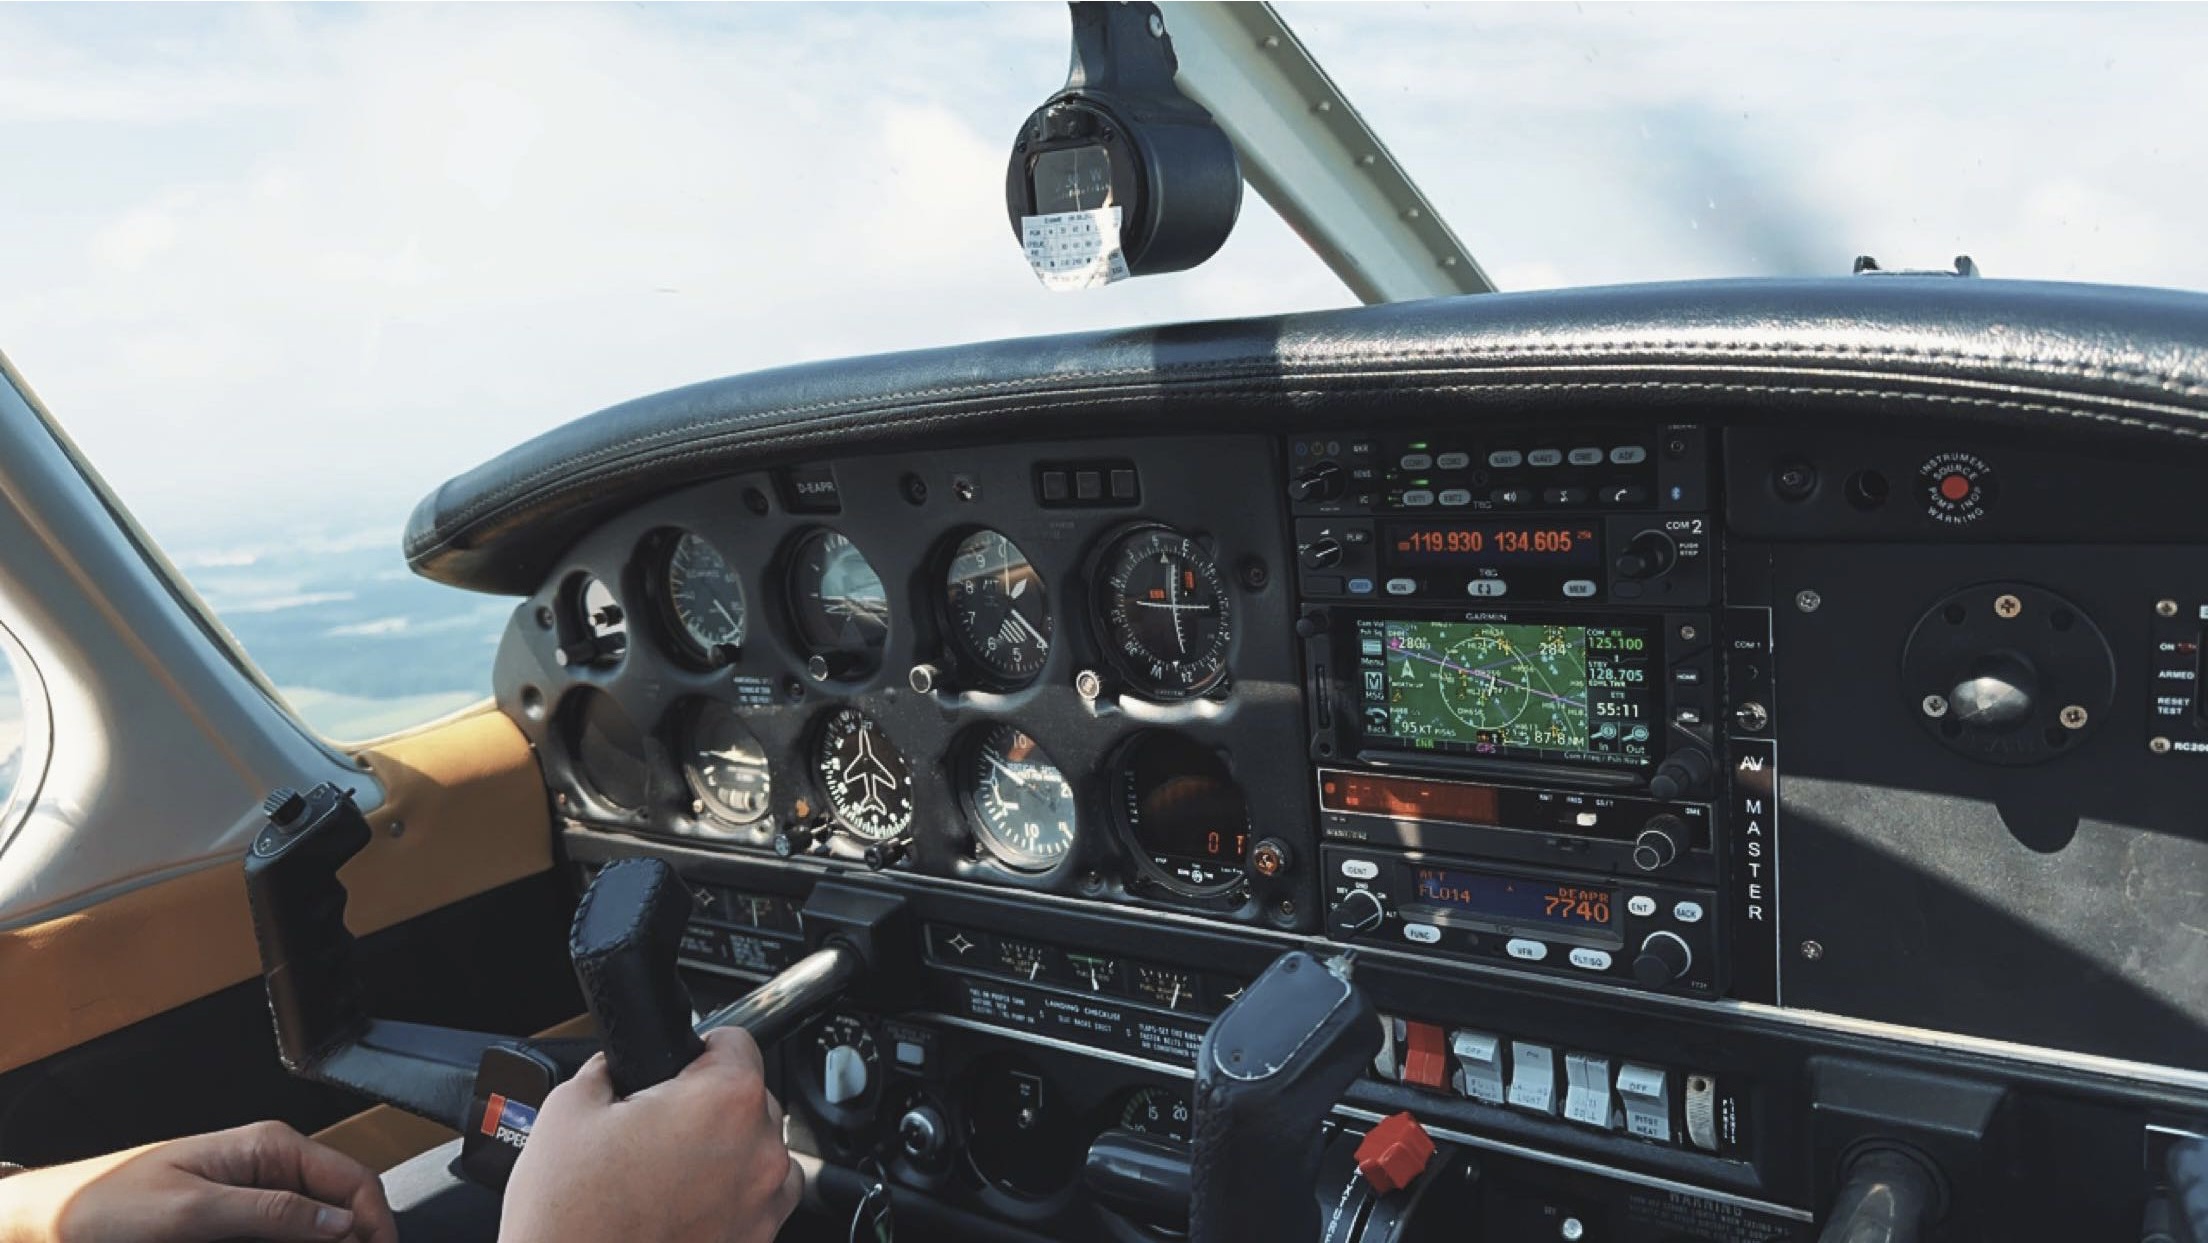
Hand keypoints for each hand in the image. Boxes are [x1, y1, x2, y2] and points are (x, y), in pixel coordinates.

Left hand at [0, 1120, 395, 1242]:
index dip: (376, 1223)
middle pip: (340, 1206)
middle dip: (356, 1239)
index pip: (352, 1179)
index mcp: (269, 1148)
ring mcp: (252, 1195)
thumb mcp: (192, 1211)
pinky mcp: (234, 1222)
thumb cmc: (105, 1206)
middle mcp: (269, 1167)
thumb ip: (270, 1213)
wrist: (47, 1222)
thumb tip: (340, 1223)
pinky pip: (283, 1237)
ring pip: (315, 1227)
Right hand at [499, 1028, 799, 1242]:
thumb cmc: (567, 1216)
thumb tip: (619, 1065)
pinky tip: (683, 1204)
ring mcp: (762, 1206)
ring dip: (727, 1152)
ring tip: (669, 1170)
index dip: (700, 1048)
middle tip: (657, 1127)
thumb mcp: (570, 1108)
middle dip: (709, 1104)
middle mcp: (759, 1152)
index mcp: (726, 1101)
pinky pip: (756, 1203)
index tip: (681, 1063)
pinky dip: (729, 1197)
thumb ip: (610, 1069)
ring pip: (759, 1153)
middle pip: (751, 1099)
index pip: (737, 1042)